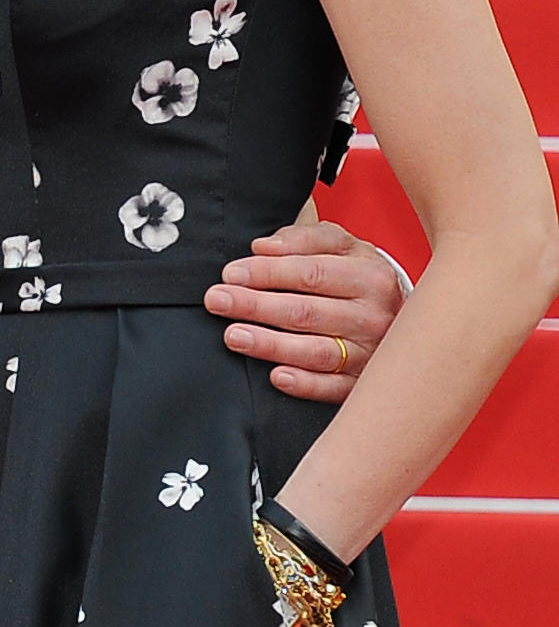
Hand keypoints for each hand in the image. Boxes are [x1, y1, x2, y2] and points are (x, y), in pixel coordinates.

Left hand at [211, 219, 403, 401]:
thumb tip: (263, 247)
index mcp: (370, 277)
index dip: (266, 273)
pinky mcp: (363, 382)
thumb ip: (303, 239)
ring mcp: (371, 353)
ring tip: (234, 336)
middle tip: (218, 301)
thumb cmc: (358, 276)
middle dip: (256, 305)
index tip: (230, 274)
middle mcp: (375, 317)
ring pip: (316, 351)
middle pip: (306, 312)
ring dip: (271, 345)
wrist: (409, 318)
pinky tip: (277, 377)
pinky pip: (334, 388)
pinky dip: (305, 384)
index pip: (310, 273)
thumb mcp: (341, 246)